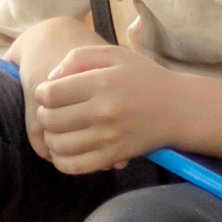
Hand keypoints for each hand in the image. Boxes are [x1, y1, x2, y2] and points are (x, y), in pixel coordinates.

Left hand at [34, 40, 181, 174]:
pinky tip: (66, 150)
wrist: (179, 108)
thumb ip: (78, 57)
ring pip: (58, 145)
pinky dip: (61, 161)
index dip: (42, 93)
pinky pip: (75, 166)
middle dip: (44, 115)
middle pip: (50, 120)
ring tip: (59, 130)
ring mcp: (108, 137)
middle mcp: (103, 111)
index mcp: (101, 83)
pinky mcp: (114, 156)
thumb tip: (50, 78)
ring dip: (50, 138)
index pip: (50, 94)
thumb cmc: (144, 78)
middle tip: (53, 111)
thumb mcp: (114, 55)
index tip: (50, 93)